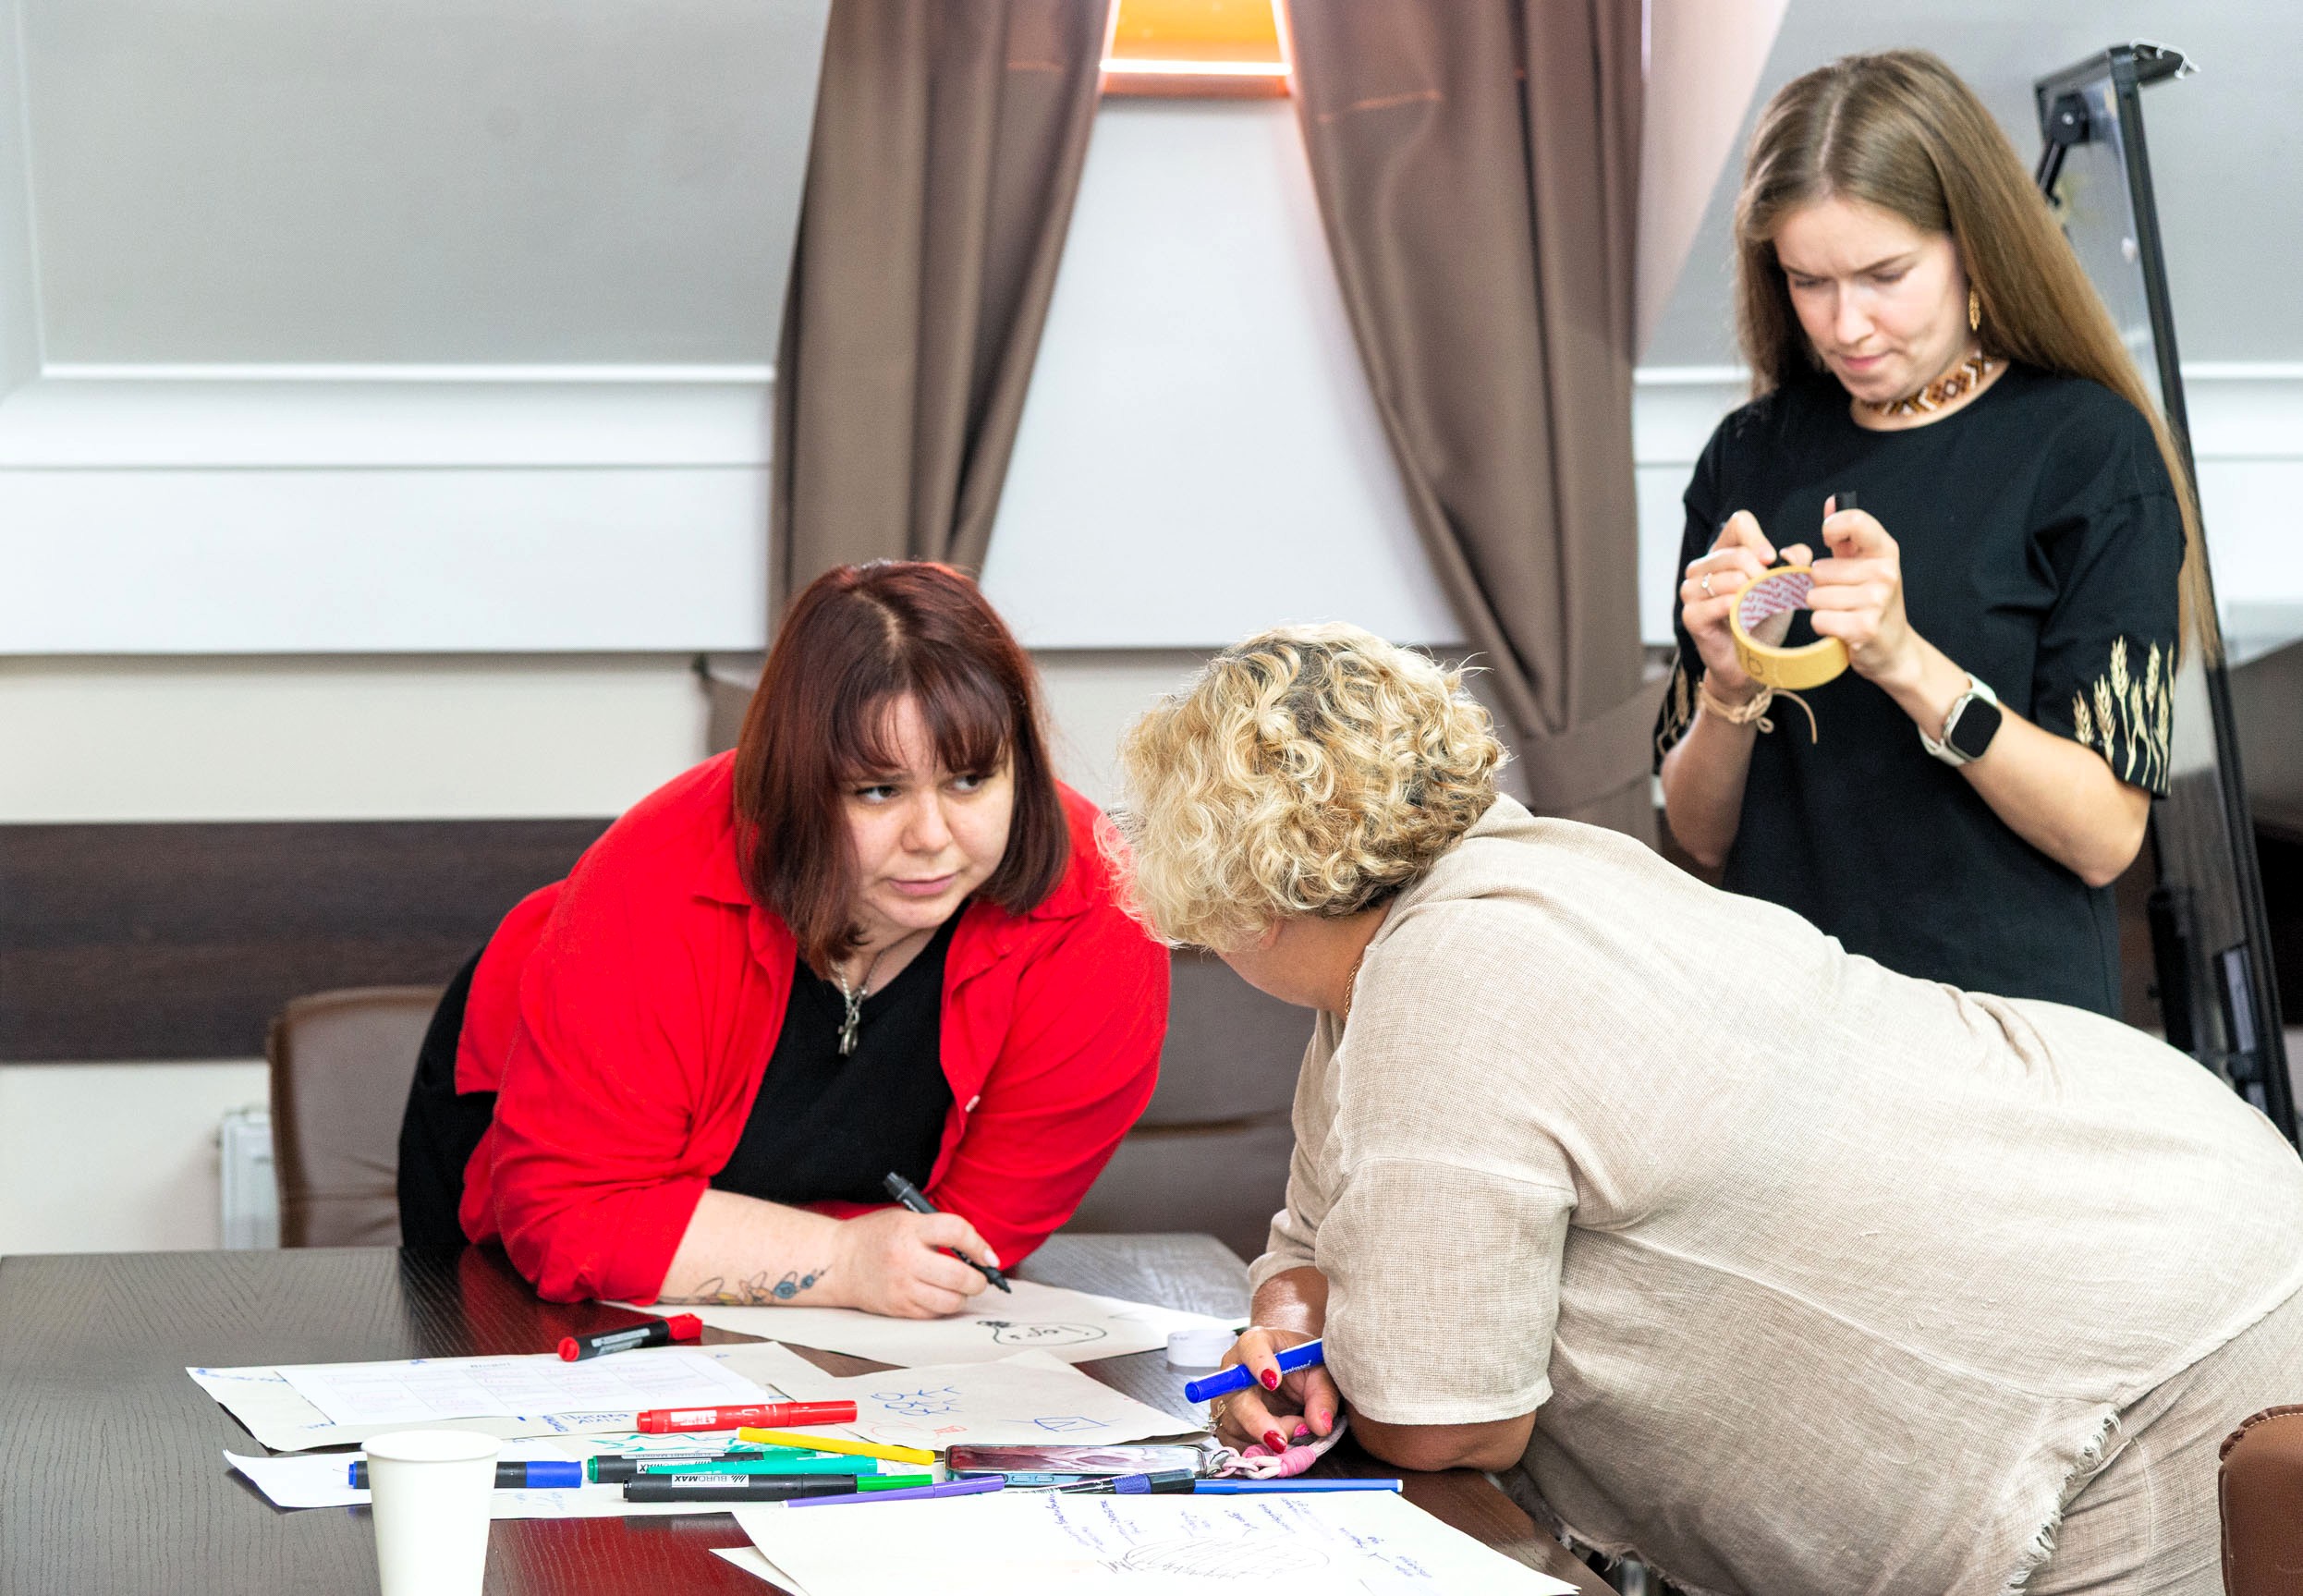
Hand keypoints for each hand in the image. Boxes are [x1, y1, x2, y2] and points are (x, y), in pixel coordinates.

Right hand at [831, 1208, 994, 1318]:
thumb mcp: (905, 1219)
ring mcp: (901, 1287)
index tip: (988, 1255)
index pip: (956, 1232)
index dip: (979, 1244)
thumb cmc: (876, 1237)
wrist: (838, 1261)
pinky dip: (944, 1306)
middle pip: (958, 1275)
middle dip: (979, 1279)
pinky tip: (941, 1296)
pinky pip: (933, 1313)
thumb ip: (938, 1230)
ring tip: (962, 1288)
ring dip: (964, 1296)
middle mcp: (905, 1259)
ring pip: (949, 1301)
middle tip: (981, 1276)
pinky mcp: (897, 1308)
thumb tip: (978, 1251)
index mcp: (908, 1229)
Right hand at [1208, 1327, 1342, 1456]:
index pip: (1250, 1347)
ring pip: (1238, 1425)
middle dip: (1258, 1421)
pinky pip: (1238, 1443)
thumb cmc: (1303, 1364)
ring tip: (1299, 1427)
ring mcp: (1230, 1398)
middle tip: (1281, 1439)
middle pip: (1236, 1396)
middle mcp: (1236, 1369)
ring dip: (1269, 1436)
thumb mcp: (1321, 1373)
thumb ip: (1323, 1396)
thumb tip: (1320, 1425)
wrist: (1294, 1374)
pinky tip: (1283, 1440)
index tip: (1274, 1380)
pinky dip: (1261, 1448)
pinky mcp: (1231, 1423)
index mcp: (1257, 1344)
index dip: (1259, 1363)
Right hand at [1678, 511, 1813, 702]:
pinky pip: (1719, 603)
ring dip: (1752, 593)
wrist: (1747, 662)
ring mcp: (1691, 592)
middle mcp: (1700, 568)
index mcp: (1721, 554)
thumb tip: (1795, 553)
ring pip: (1727, 577)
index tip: (1771, 560)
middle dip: (1761, 573)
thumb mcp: (1783, 588)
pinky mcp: (1691, 616)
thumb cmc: (1762, 621)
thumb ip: (1794, 564)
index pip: (1739, 523)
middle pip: (1736, 553)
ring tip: (1760, 607)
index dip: (1759, 538)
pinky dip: (1740, 608)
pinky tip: (1747, 616)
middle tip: (1770, 592)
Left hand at [1808, 497, 1918, 685]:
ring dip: (1820, 609)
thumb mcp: (1862, 565)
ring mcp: (1877, 601)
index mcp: (1884, 551)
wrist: (1894, 649)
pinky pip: (1818, 619)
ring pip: (1814, 597)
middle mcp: (1885, 573)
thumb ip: (1843, 536)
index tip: (1828, 537)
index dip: (1832, 527)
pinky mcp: (1865, 627)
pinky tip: (1841, 629)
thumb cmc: (1870, 603)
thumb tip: (1830, 502)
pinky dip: (1823, 627)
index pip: (1855, 522)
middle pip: (1819, 571)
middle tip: (1843, 597)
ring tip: (1843, 613)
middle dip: (1820, 586)